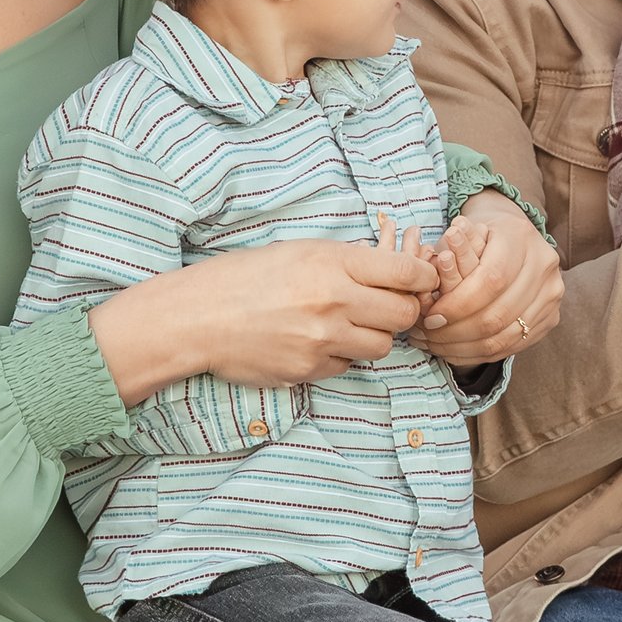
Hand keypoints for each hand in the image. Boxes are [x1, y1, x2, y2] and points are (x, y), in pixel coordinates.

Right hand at [89, 236, 427, 399]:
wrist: (197, 317)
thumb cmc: (244, 276)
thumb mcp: (298, 250)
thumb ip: (347, 261)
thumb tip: (392, 270)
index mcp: (332, 262)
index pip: (407, 272)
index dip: (424, 277)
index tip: (424, 280)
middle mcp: (333, 302)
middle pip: (404, 314)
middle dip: (404, 309)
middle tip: (389, 305)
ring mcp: (322, 340)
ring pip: (382, 346)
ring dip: (374, 336)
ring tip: (348, 324)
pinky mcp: (309, 370)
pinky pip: (348, 367)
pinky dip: (342, 356)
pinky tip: (317, 342)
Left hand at [416, 192, 563, 364]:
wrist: (515, 238)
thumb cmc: (481, 234)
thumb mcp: (460, 231)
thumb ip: (447, 254)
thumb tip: (432, 272)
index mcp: (521, 238)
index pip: (490, 281)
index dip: (458, 304)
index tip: (430, 317)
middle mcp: (544, 267)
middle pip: (499, 313)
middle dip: (457, 331)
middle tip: (428, 336)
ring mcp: (552, 294)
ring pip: (505, 336)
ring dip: (465, 347)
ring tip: (436, 346)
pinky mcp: (552, 317)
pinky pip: (514, 345)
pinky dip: (480, 354)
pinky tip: (455, 351)